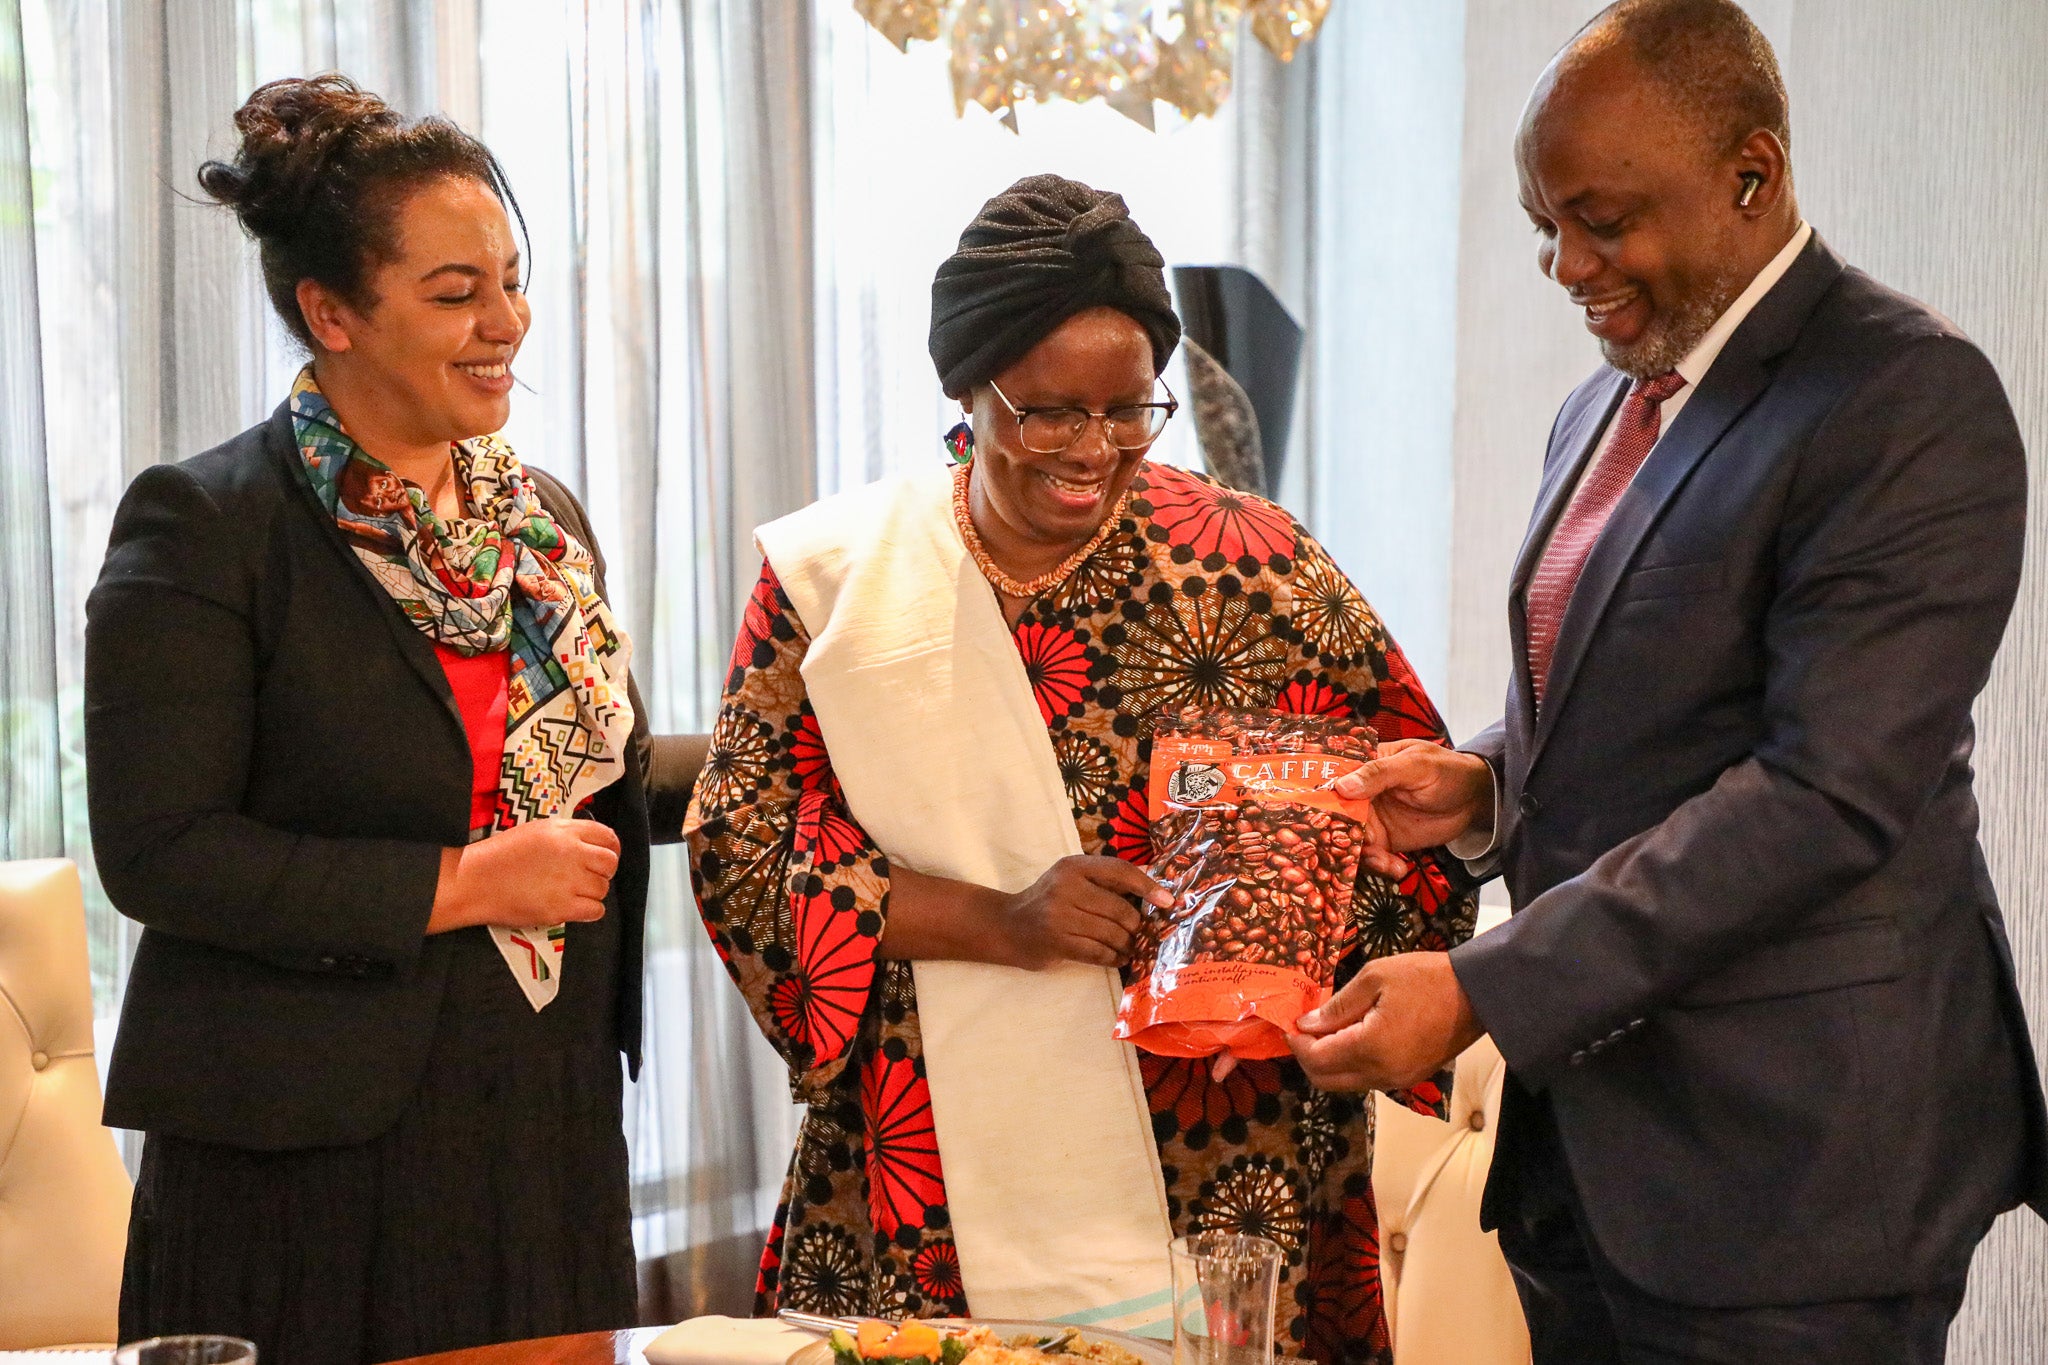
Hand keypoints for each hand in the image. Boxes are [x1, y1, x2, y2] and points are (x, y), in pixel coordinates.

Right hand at [431, 816, 621, 932]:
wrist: (474, 880)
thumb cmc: (500, 854)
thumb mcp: (537, 830)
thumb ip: (567, 834)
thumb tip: (591, 843)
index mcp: (564, 831)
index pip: (607, 836)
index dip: (609, 848)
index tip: (602, 857)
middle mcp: (571, 853)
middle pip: (610, 863)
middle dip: (603, 871)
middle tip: (587, 877)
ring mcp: (568, 882)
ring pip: (603, 888)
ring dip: (592, 892)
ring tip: (572, 893)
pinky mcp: (561, 908)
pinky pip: (596, 911)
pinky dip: (589, 911)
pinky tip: (573, 907)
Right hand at [998, 854, 1171, 969]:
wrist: (1008, 926)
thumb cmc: (1049, 902)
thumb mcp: (1071, 880)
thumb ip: (1103, 882)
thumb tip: (1154, 894)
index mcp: (1074, 866)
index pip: (1119, 871)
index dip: (1147, 886)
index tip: (1168, 901)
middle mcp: (1066, 887)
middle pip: (1120, 909)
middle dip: (1136, 925)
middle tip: (1141, 933)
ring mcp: (1060, 915)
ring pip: (1112, 933)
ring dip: (1127, 945)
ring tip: (1131, 948)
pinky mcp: (1057, 942)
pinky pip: (1099, 952)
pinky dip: (1114, 957)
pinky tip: (1118, 958)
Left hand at [1288, 951, 1482, 1092]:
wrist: (1477, 994)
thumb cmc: (1425, 978)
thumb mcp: (1375, 978)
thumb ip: (1337, 1006)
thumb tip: (1307, 1024)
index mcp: (1371, 1048)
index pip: (1316, 1059)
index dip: (1297, 1043)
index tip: (1290, 1022)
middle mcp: (1382, 1074)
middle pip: (1326, 1080)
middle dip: (1308, 1057)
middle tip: (1304, 1028)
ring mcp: (1397, 1081)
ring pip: (1346, 1083)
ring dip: (1328, 1062)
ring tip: (1327, 1029)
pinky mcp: (1410, 1078)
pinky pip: (1367, 1079)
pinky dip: (1350, 1064)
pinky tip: (1351, 1036)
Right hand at [1335, 740, 1494, 876]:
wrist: (1475, 800)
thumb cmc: (1447, 771)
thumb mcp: (1416, 766)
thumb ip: (1380, 773)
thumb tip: (1343, 786)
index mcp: (1363, 765)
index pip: (1332, 778)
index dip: (1320, 797)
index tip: (1316, 816)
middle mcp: (1361, 794)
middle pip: (1334, 815)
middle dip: (1336, 835)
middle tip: (1350, 849)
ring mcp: (1371, 819)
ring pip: (1349, 840)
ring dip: (1362, 856)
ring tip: (1386, 863)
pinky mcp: (1384, 841)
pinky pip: (1371, 857)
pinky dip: (1380, 866)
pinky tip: (1397, 869)